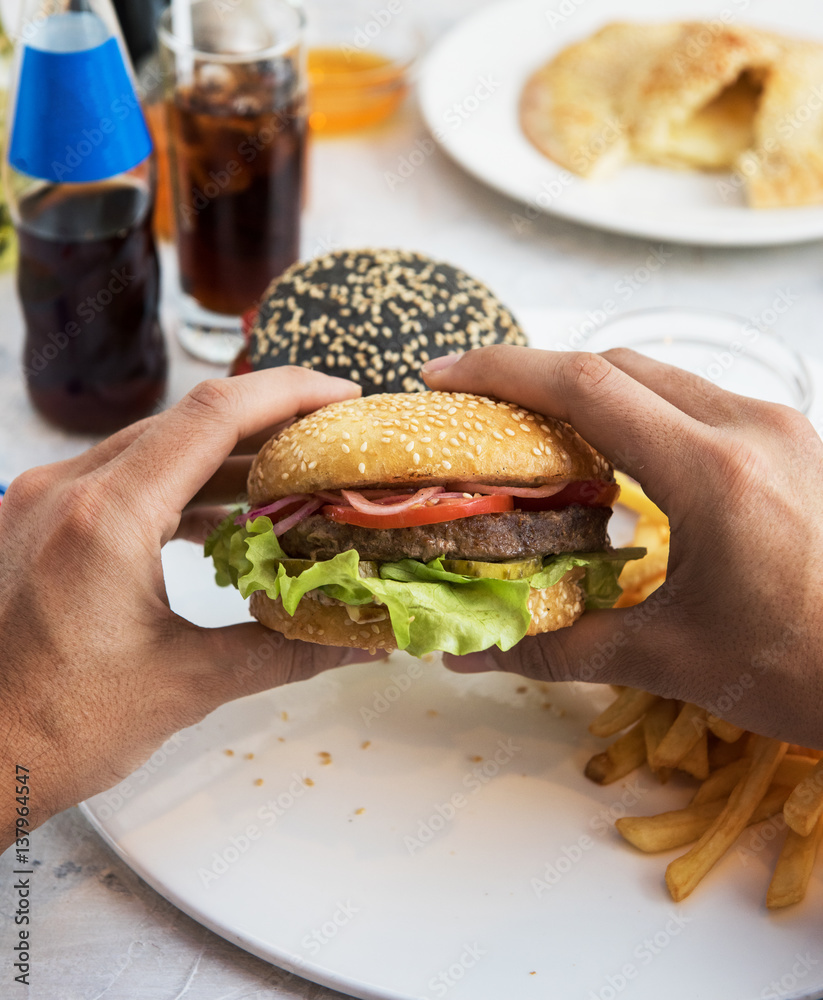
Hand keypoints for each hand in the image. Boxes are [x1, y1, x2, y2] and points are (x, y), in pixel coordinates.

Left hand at [0, 369, 369, 852]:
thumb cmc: (53, 728)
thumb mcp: (184, 685)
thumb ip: (282, 651)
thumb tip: (355, 642)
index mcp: (106, 517)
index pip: (213, 415)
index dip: (288, 393)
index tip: (341, 395)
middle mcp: (66, 489)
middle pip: (186, 422)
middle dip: (265, 424)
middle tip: (325, 440)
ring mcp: (42, 500)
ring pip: (153, 448)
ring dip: (223, 459)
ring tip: (287, 481)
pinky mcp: (35, 521)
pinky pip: (121, 479)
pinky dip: (179, 488)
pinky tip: (220, 519)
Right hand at [423, 346, 822, 748]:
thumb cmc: (806, 670)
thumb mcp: (674, 660)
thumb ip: (563, 646)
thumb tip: (476, 651)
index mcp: (712, 472)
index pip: (588, 387)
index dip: (503, 371)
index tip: (444, 376)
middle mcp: (751, 427)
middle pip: (620, 364)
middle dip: (539, 375)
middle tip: (481, 407)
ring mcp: (782, 428)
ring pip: (662, 378)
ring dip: (593, 392)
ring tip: (541, 432)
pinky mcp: (796, 442)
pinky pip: (699, 402)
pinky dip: (642, 413)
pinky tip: (621, 458)